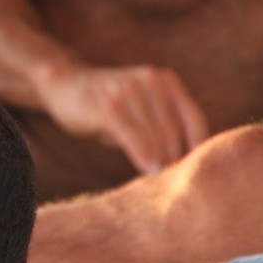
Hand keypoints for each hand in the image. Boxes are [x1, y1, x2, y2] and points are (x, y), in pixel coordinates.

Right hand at [38, 63, 208, 172]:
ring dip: (159, 160)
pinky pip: (131, 134)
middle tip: (174, 182)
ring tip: (159, 180)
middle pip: (173, 129)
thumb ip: (163, 127)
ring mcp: (127, 89)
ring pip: (154, 134)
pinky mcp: (106, 104)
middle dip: (174, 158)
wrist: (65, 85)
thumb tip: (186, 164)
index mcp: (165, 80)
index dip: (197, 147)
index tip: (197, 172)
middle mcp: (150, 80)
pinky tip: (146, 170)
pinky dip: (141, 154)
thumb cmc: (108, 107)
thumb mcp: (140, 110)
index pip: (192, 118)